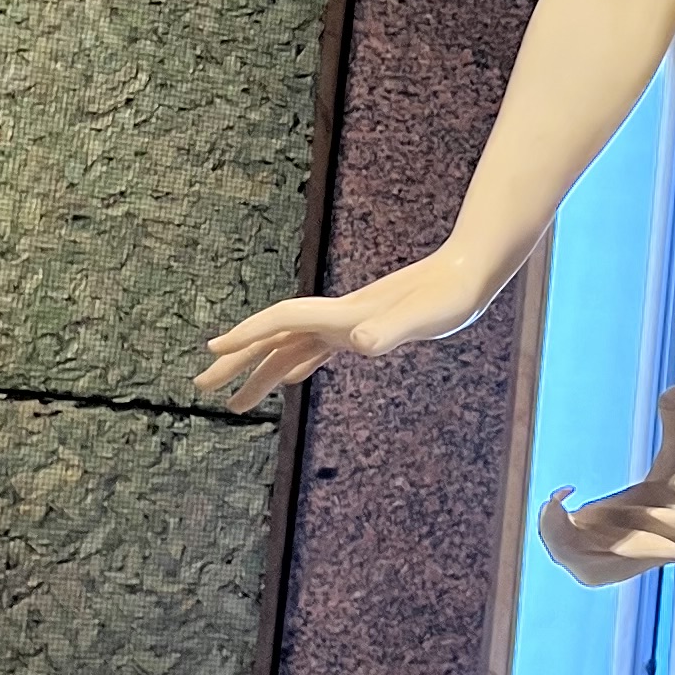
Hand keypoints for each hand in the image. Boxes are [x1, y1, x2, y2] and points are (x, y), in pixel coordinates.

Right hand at [199, 252, 484, 407]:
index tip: (212, 349)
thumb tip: (362, 344)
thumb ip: (392, 327)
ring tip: (237, 401)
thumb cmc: (451, 294)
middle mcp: (339, 318)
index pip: (283, 324)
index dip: (248, 336)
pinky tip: (291, 377)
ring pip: (292, 349)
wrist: (471, 272)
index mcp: (344, 316)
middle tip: (203, 386)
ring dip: (263, 372)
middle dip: (239, 361)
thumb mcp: (425, 315)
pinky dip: (297, 365)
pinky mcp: (366, 329)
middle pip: (276, 338)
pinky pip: (318, 350)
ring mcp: (349, 323)